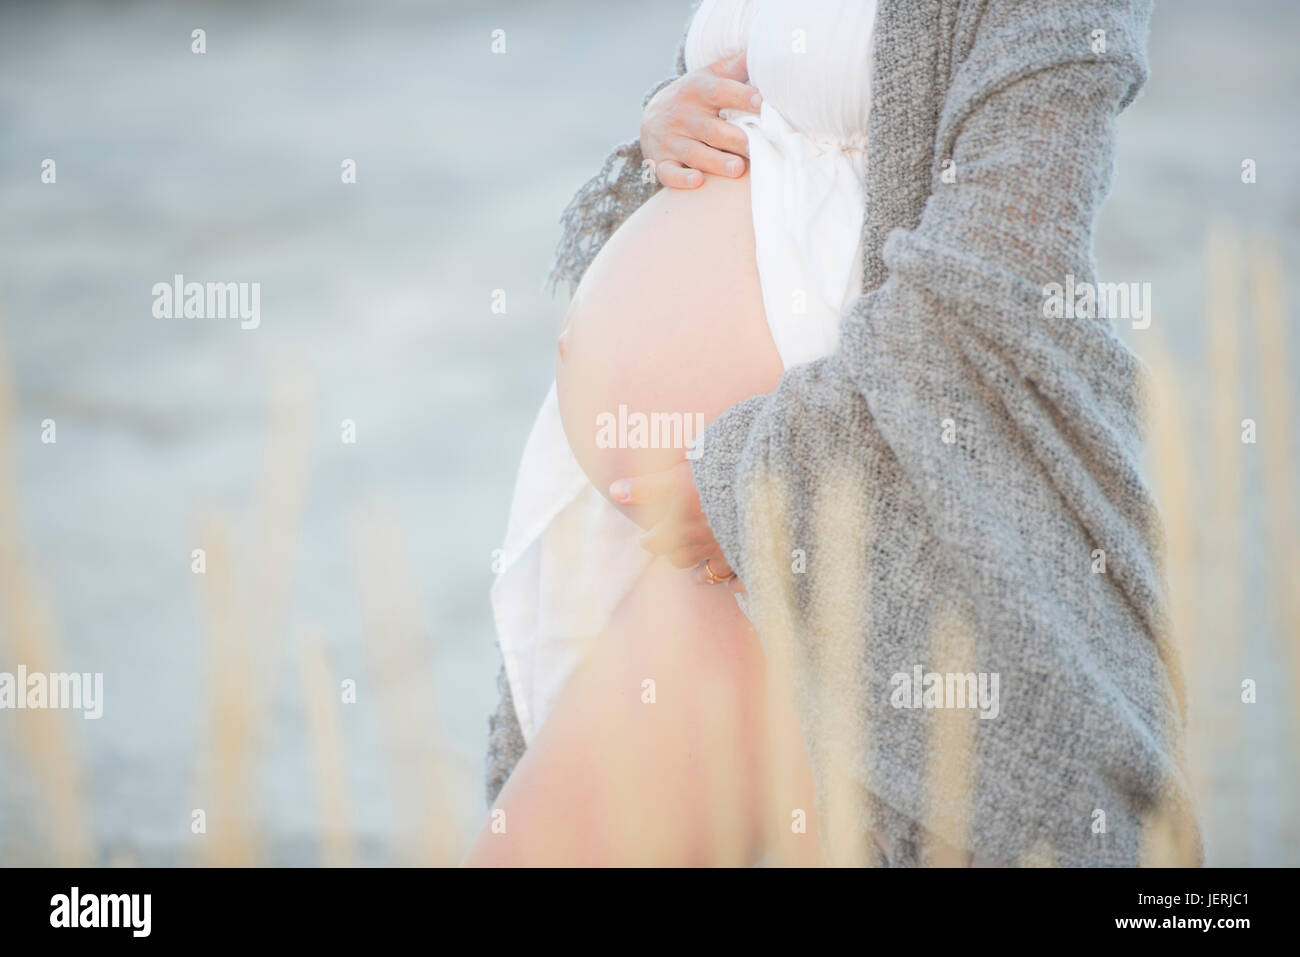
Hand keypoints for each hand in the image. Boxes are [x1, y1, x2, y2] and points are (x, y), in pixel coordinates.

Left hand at [609, 462, 741, 588]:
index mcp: (683, 522)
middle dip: (672, 553)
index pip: (653, 541)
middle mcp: (702, 541)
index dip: (650, 538)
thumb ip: (647, 486)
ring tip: (696, 562)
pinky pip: (736, 582)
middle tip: (671, 545)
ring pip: (703, 574)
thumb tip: (614, 491)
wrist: (770, 484)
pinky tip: (731, 575)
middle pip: (678, 559)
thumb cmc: (721, 474)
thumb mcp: (681, 471)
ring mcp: (728, 553)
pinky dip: (731, 581)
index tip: (649, 534)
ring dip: (697, 570)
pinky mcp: (752, 561)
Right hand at [640, 51, 761, 189]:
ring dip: (716, 162)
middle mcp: (683, 115)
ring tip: (737, 169)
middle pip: (711, 129)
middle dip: (735, 139)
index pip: (721, 91)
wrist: (653, 116)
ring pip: (695, 153)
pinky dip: (681, 179)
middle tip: (756, 147)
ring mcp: (671, 140)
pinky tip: (697, 181)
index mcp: (698, 90)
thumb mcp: (710, 76)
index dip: (741, 96)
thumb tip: (765, 48)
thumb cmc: (694, 97)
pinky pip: (670, 173)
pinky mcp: (662, 162)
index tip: (762, 103)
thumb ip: (736, 66)